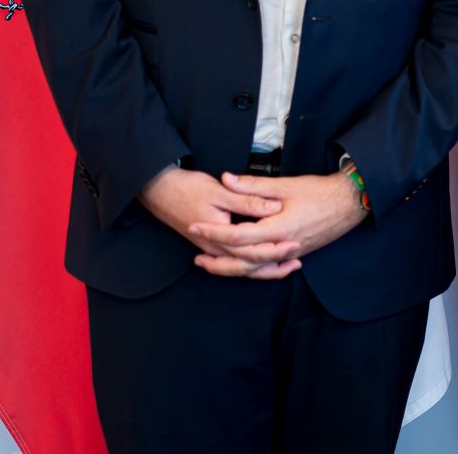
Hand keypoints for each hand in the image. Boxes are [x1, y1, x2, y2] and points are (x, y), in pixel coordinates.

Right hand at [138, 166, 295, 277]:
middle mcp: (214, 247)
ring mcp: (211, 248)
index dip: (274, 249)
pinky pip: (234, 261)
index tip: (294, 244)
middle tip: (297, 259)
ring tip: (287, 266)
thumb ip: (246, 200)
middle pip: (248, 264)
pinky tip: (265, 262)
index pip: (250, 250)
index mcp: (218, 235)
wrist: (159, 191)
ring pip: (241, 267)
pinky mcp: (211, 245)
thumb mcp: (219, 191)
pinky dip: (251, 264)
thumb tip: (272, 207)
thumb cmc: (187, 189)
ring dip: (264, 269)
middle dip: (274, 264)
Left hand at [185, 172, 367, 278]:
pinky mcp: (298, 252)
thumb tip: (227, 179)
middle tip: (196, 258)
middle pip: (244, 262)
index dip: (214, 232)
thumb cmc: (320, 191)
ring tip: (213, 265)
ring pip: (256, 269)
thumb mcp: (286, 184)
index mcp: (278, 228)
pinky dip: (253, 269)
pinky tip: (243, 266)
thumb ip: (254, 186)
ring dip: (232, 268)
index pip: (238, 236)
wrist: (351, 201)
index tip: (195, 227)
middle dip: (218, 261)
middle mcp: (283, 245)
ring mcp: (292, 252)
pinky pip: (269, 266)